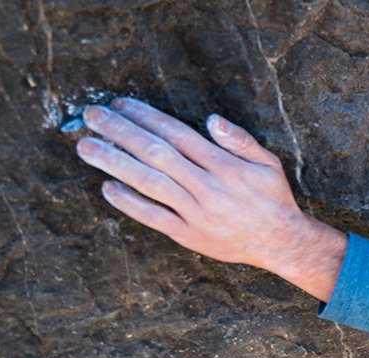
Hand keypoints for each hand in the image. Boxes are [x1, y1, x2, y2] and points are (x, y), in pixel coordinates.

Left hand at [73, 97, 346, 300]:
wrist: (281, 243)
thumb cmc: (273, 198)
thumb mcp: (268, 162)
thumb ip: (240, 140)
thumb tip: (211, 120)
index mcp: (224, 166)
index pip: (177, 134)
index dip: (146, 117)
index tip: (120, 104)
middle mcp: (206, 187)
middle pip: (156, 154)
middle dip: (121, 132)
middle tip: (92, 116)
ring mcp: (195, 212)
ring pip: (148, 183)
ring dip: (114, 163)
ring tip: (87, 146)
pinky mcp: (187, 234)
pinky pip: (153, 217)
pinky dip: (129, 202)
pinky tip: (108, 186)